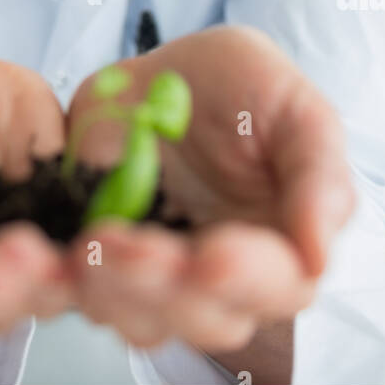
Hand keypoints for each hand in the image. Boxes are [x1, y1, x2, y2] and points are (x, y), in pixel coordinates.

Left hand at [64, 25, 356, 352]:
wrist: (168, 65)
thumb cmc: (245, 86)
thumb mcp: (296, 108)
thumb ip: (318, 175)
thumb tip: (320, 255)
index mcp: (281, 245)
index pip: (277, 286)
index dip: (248, 278)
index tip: (216, 253)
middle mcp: (221, 275)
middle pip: (205, 318)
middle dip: (169, 289)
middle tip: (133, 247)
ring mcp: (157, 274)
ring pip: (142, 319)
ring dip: (117, 290)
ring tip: (95, 243)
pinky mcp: (101, 257)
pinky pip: (82, 292)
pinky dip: (68, 279)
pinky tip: (64, 247)